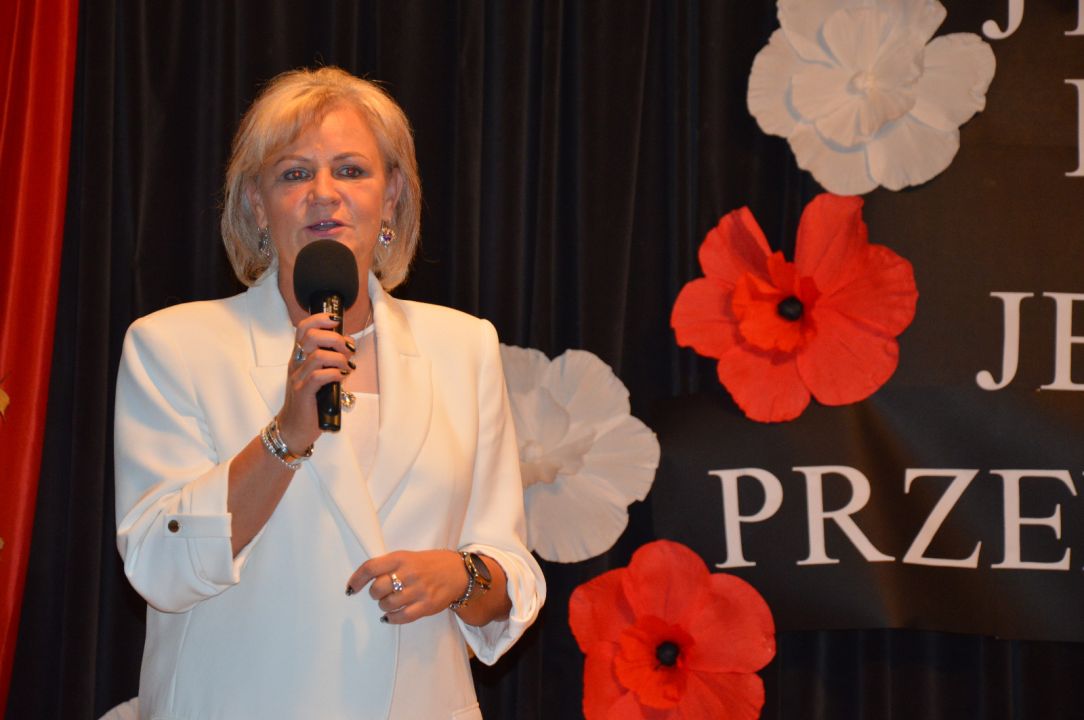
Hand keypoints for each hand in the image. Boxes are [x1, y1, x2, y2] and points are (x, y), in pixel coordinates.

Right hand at [277, 312, 355, 451]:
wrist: (293, 428)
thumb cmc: (310, 402)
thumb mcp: (320, 377)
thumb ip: (330, 361)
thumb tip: (349, 346)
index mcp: (299, 357)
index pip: (304, 328)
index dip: (320, 319)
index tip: (336, 321)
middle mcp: (296, 364)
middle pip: (311, 337)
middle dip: (335, 339)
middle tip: (347, 351)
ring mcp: (298, 378)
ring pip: (317, 356)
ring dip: (338, 358)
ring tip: (346, 367)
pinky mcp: (303, 393)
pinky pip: (319, 377)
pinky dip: (335, 374)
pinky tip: (341, 378)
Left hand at [346, 550, 464, 624]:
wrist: (458, 572)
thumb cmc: (429, 564)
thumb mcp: (408, 557)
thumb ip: (389, 566)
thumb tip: (365, 581)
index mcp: (401, 558)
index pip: (370, 567)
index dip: (357, 579)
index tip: (351, 588)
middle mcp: (408, 573)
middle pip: (377, 589)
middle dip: (374, 594)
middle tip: (380, 594)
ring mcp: (418, 590)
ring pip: (387, 604)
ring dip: (384, 606)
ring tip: (390, 602)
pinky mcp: (426, 605)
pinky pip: (401, 617)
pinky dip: (391, 618)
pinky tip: (391, 616)